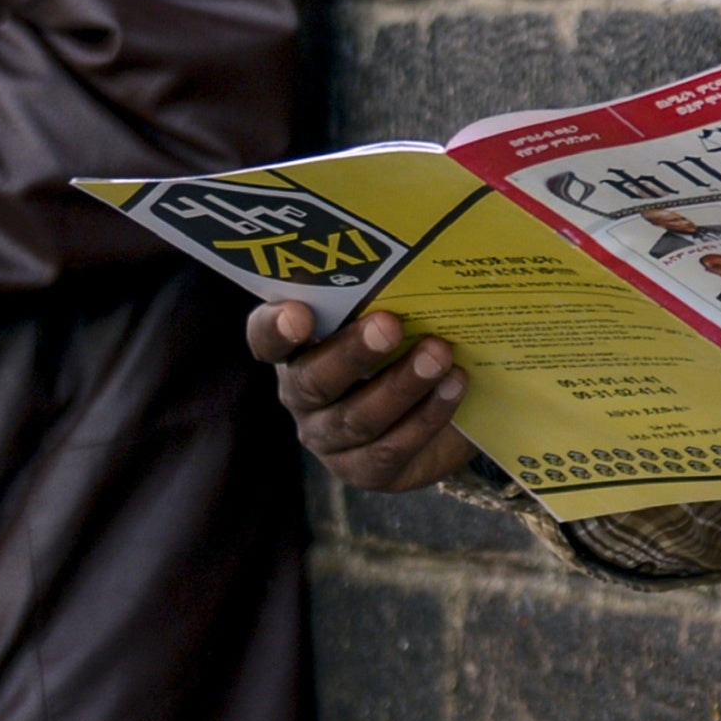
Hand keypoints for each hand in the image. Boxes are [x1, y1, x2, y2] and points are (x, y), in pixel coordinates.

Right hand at [247, 303, 476, 491]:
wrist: (439, 408)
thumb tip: (417, 249)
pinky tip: (453, 386)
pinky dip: (426, 417)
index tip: (300, 312)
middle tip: (390, 324)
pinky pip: (389, 449)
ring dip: (401, 385)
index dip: (276, 328)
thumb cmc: (405, 343)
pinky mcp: (362, 470)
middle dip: (352, 353)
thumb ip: (386, 291)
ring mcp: (328, 438)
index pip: (266, 338)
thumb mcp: (391, 313)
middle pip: (313, 381)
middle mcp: (302, 396)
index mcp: (295, 348)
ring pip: (356, 419)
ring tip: (438, 354)